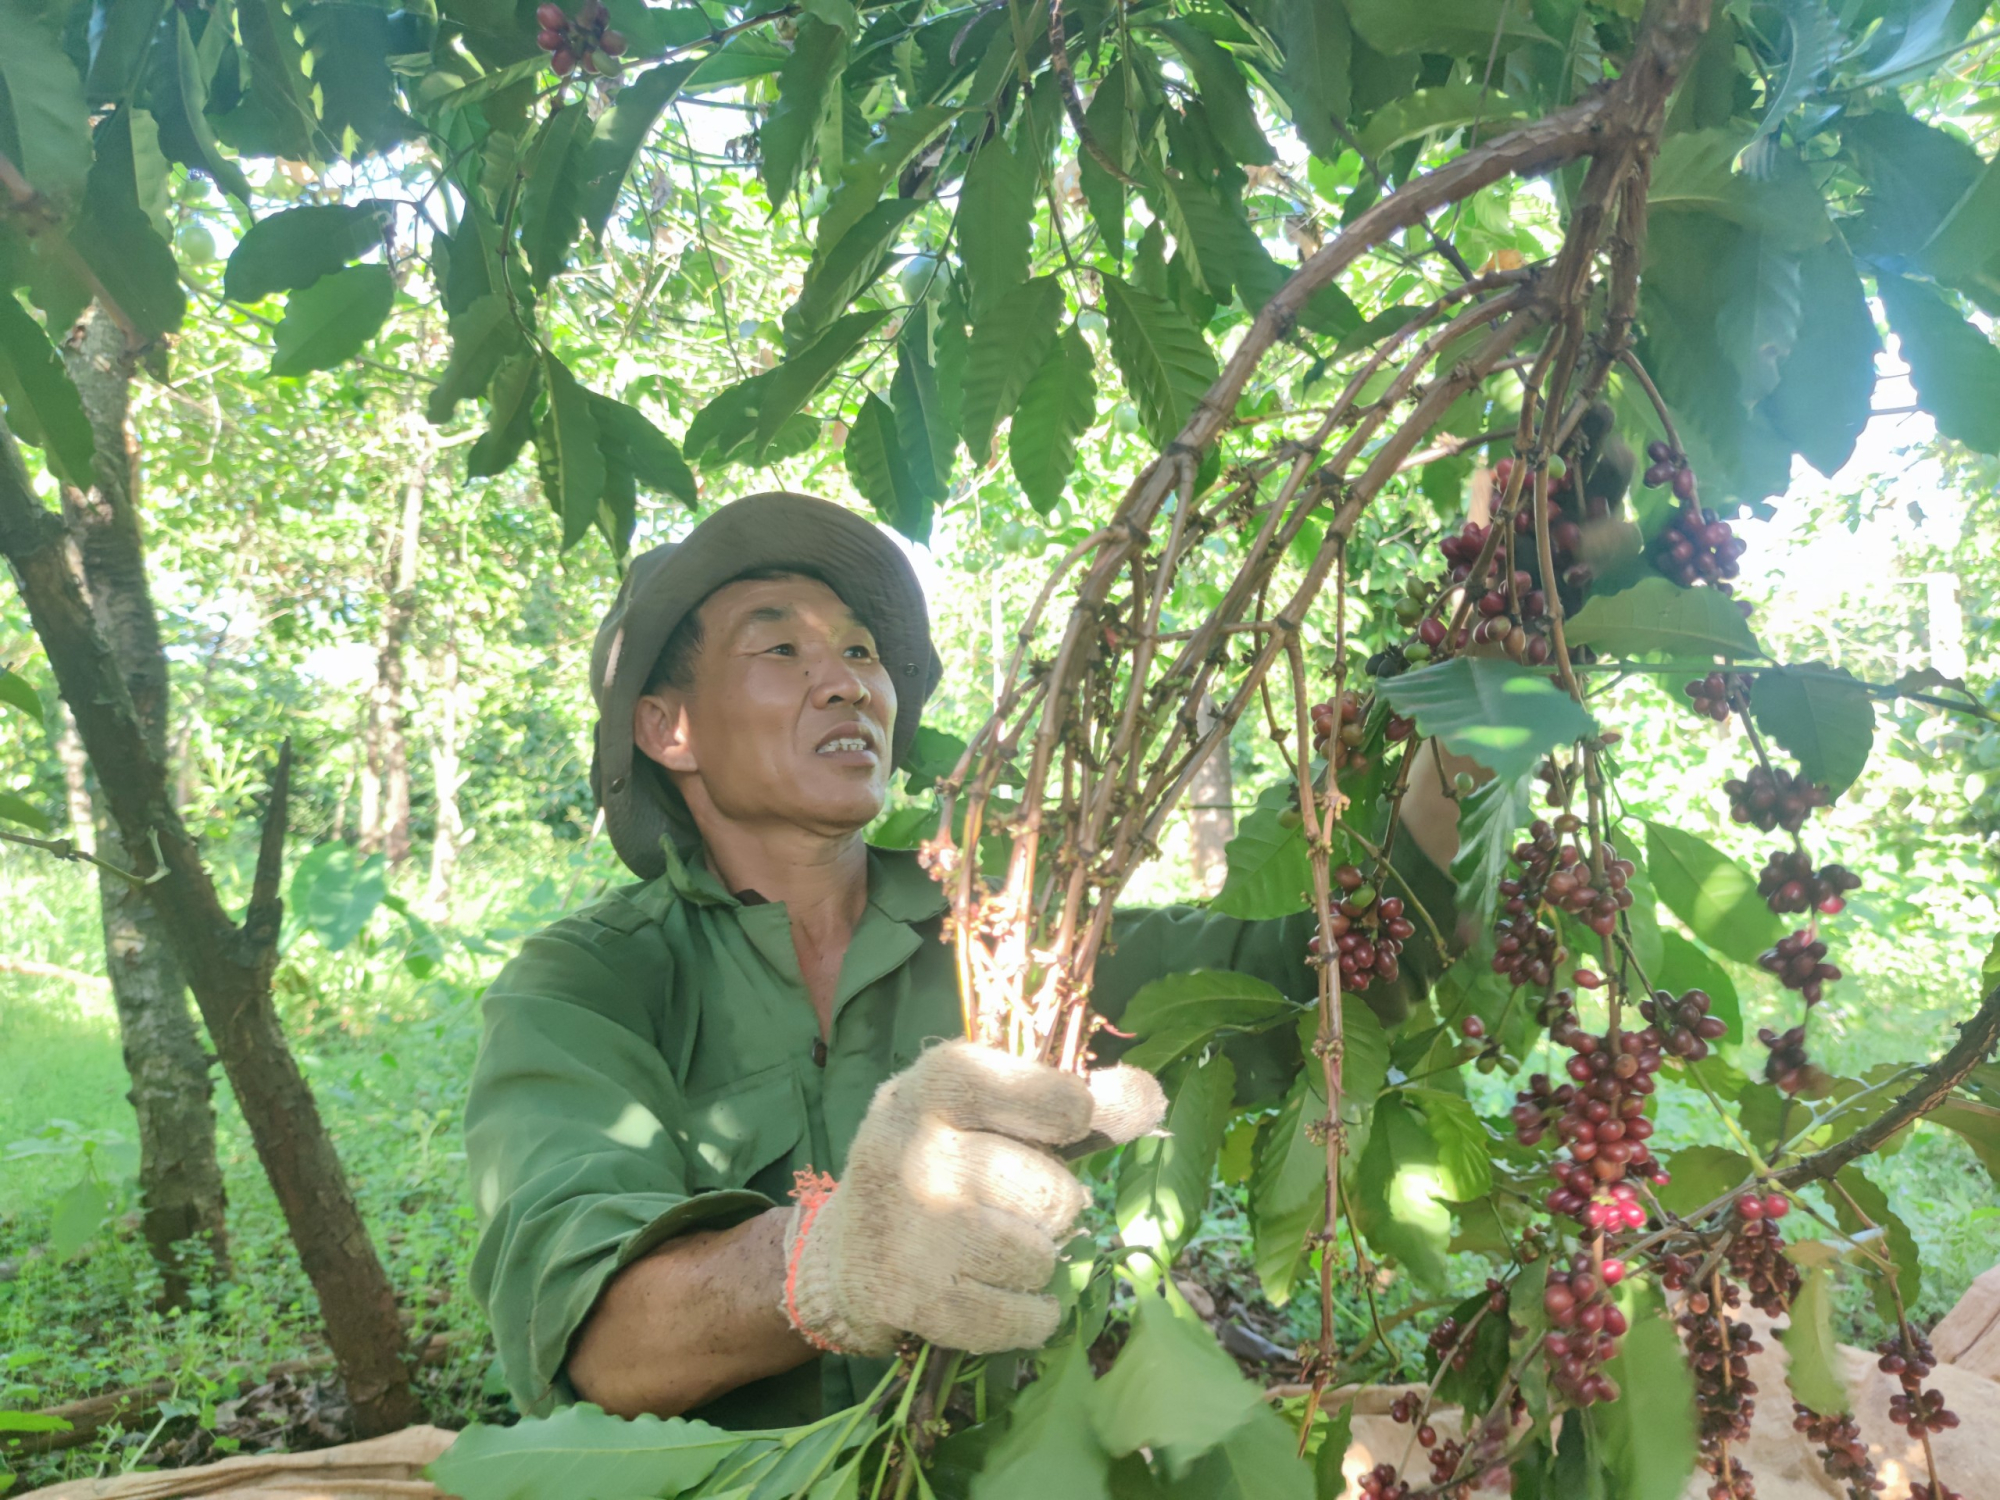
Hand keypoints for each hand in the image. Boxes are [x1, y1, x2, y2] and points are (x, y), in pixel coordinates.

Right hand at [781, 1041, 1163, 1356]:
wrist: (842, 1249)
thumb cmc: (937, 1161)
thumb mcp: (986, 1109)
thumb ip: (1067, 1100)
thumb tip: (1150, 1097)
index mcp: (940, 1083)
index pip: (1060, 1100)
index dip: (1075, 1120)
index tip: (1062, 1128)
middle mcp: (919, 1148)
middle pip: (1057, 1196)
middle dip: (1050, 1208)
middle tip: (1008, 1202)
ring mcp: (912, 1228)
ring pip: (1040, 1259)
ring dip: (1033, 1262)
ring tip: (993, 1247)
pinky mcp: (912, 1298)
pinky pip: (1018, 1319)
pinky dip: (1027, 1317)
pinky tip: (1001, 1296)